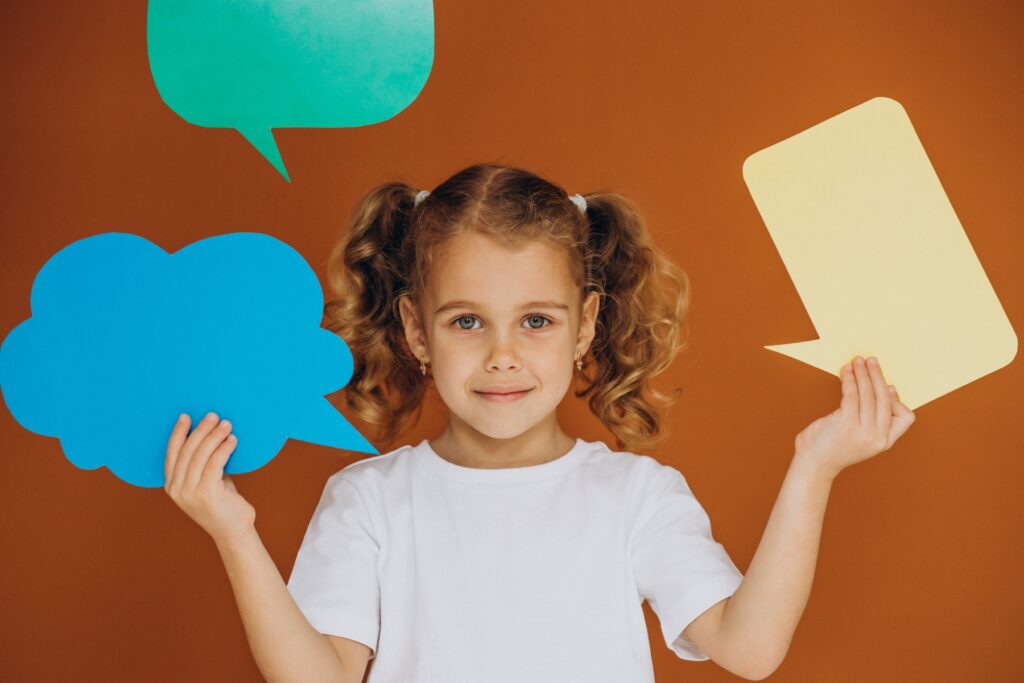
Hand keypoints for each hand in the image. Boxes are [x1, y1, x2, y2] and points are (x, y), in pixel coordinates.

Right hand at [164, 412, 255, 544]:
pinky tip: (232, 441)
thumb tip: (211, 436)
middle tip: (214, 416)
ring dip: (215, 436)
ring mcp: (189, 493)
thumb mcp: (207, 482)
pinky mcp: (206, 493)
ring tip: (227, 425)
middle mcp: (176, 489)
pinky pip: (215, 463)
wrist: (233, 531)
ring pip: (201, 455)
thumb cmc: (223, 504)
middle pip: (187, 451)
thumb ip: (203, 464)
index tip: (186, 416)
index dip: (178, 433)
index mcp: (172, 486)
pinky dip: (224, 449)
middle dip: (201, 430)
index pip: (172, 453)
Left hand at [793, 356, 915, 480]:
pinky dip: (850, 379)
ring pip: (869, 394)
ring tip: (857, 361)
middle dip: (878, 376)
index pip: (906, 417)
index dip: (898, 400)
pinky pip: (852, 395)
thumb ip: (874, 418)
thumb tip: (886, 389)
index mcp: (884, 442)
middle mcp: (877, 438)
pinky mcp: (846, 424)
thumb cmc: (834, 447)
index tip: (888, 387)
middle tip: (871, 360)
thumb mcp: (862, 437)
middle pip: (885, 399)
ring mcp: (863, 432)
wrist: (814, 465)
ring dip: (863, 374)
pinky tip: (845, 371)